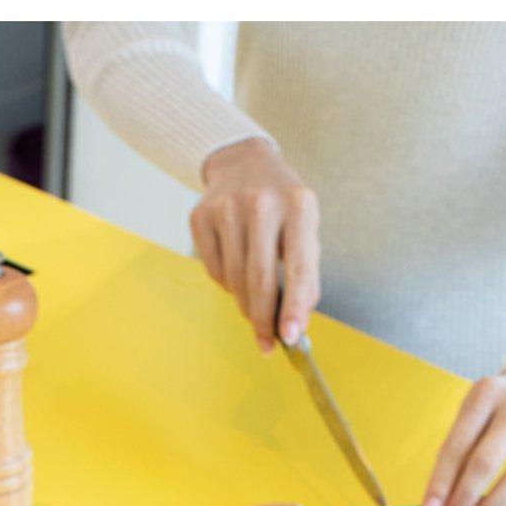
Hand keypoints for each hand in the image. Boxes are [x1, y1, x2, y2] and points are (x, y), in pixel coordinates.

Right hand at [189, 139, 320, 351]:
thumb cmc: (282, 205)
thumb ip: (304, 274)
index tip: (291, 337)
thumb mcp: (305, 229)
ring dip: (246, 305)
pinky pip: (213, 270)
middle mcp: (262, 203)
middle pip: (259, 279)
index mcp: (298, 205)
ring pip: (234, 280)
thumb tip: (294, 326)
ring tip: (255, 306)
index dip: (294, 307)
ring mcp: (226, 207)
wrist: (243, 162)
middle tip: (267, 343)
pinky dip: (226, 283)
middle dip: (263, 320)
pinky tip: (235, 270)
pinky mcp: (201, 216)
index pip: (298, 267)